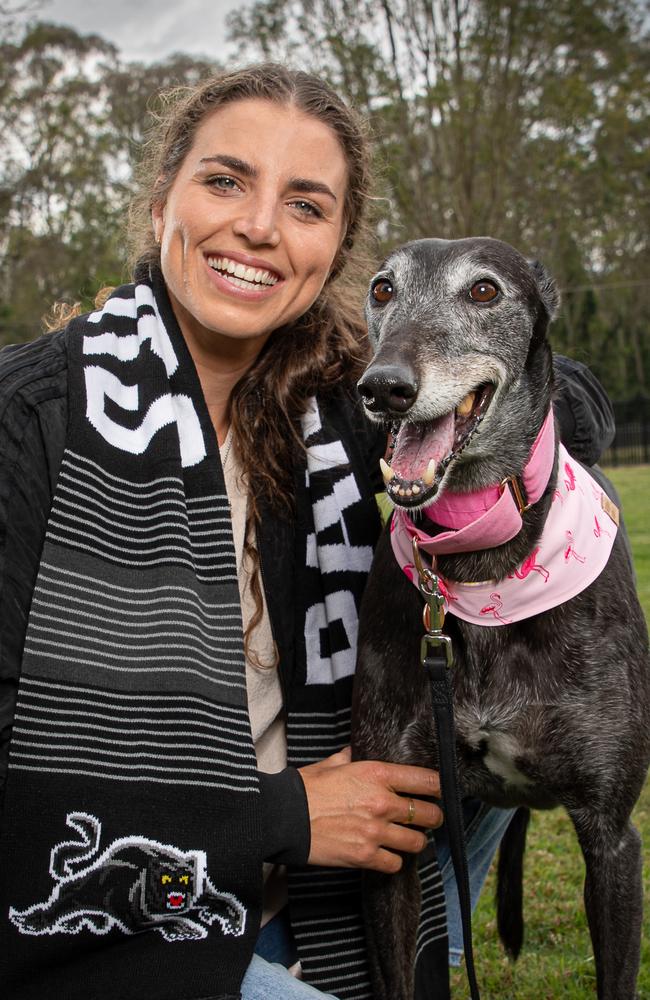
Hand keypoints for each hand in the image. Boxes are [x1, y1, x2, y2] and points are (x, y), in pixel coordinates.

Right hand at [298, 747, 442, 872]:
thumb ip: (352, 758)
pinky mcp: (366, 856)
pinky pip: (395, 863)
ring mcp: (376, 832)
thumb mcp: (332, 764)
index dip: (438, 786)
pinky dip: (393, 861)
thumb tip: (357, 752)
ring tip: (409, 838)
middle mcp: (383, 803)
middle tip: (429, 818)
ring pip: (417, 842)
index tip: (439, 790)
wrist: (284, 818)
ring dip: (415, 841)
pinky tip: (387, 854)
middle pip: (430, 814)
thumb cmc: (306, 788)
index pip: (426, 780)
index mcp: (377, 774)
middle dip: (433, 817)